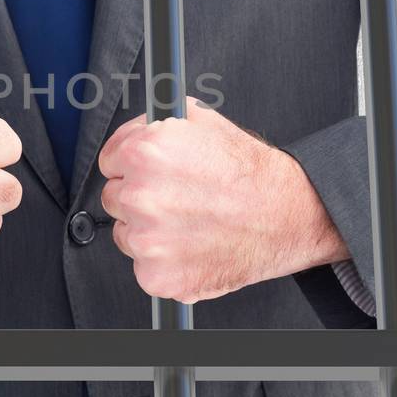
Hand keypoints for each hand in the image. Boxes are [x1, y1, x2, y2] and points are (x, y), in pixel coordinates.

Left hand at [97, 99, 347, 302]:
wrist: (287, 215)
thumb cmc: (250, 172)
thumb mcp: (201, 121)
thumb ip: (155, 124)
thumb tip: (134, 129)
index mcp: (144, 154)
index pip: (109, 162)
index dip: (132, 167)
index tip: (150, 174)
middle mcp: (140, 197)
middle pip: (114, 198)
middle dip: (140, 198)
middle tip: (178, 199)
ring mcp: (147, 240)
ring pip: (126, 235)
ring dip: (149, 231)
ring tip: (189, 222)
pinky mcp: (158, 275)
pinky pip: (144, 267)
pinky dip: (165, 262)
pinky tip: (192, 246)